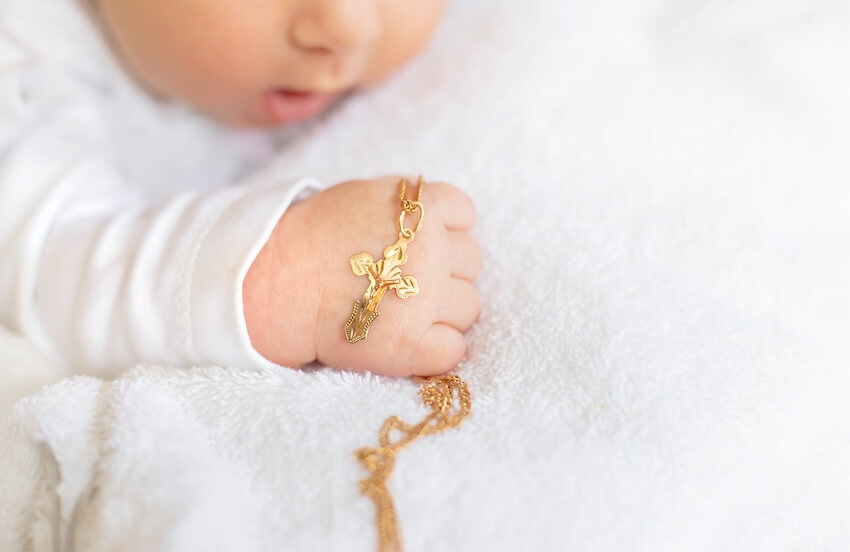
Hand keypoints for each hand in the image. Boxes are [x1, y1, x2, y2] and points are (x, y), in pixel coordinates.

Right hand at [243, 176, 480, 375]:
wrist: (274, 284)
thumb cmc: (310, 239)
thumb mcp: (362, 196)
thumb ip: (405, 205)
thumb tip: (435, 218)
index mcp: (419, 207)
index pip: (464, 214)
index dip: (445, 231)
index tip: (415, 245)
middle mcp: (431, 249)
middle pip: (471, 262)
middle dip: (444, 272)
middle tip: (401, 283)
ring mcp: (426, 297)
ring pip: (469, 307)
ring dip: (442, 312)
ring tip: (400, 313)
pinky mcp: (412, 344)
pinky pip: (454, 350)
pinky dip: (436, 351)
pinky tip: (405, 342)